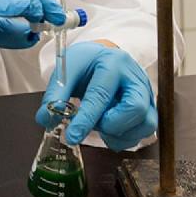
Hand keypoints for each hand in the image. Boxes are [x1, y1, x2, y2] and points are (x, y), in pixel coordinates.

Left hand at [36, 41, 156, 149]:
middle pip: (135, 109)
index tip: (72, 136)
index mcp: (112, 63)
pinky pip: (146, 131)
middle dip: (110, 125)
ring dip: (120, 134)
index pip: (101, 94)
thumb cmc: (86, 64)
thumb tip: (45, 118)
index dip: (86, 119)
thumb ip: (56, 95)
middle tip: (94, 123)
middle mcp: (135, 77)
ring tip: (102, 125)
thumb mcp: (66, 71)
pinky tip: (110, 130)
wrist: (103, 58)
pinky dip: (125, 137)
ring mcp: (146, 93)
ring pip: (146, 123)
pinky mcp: (149, 106)